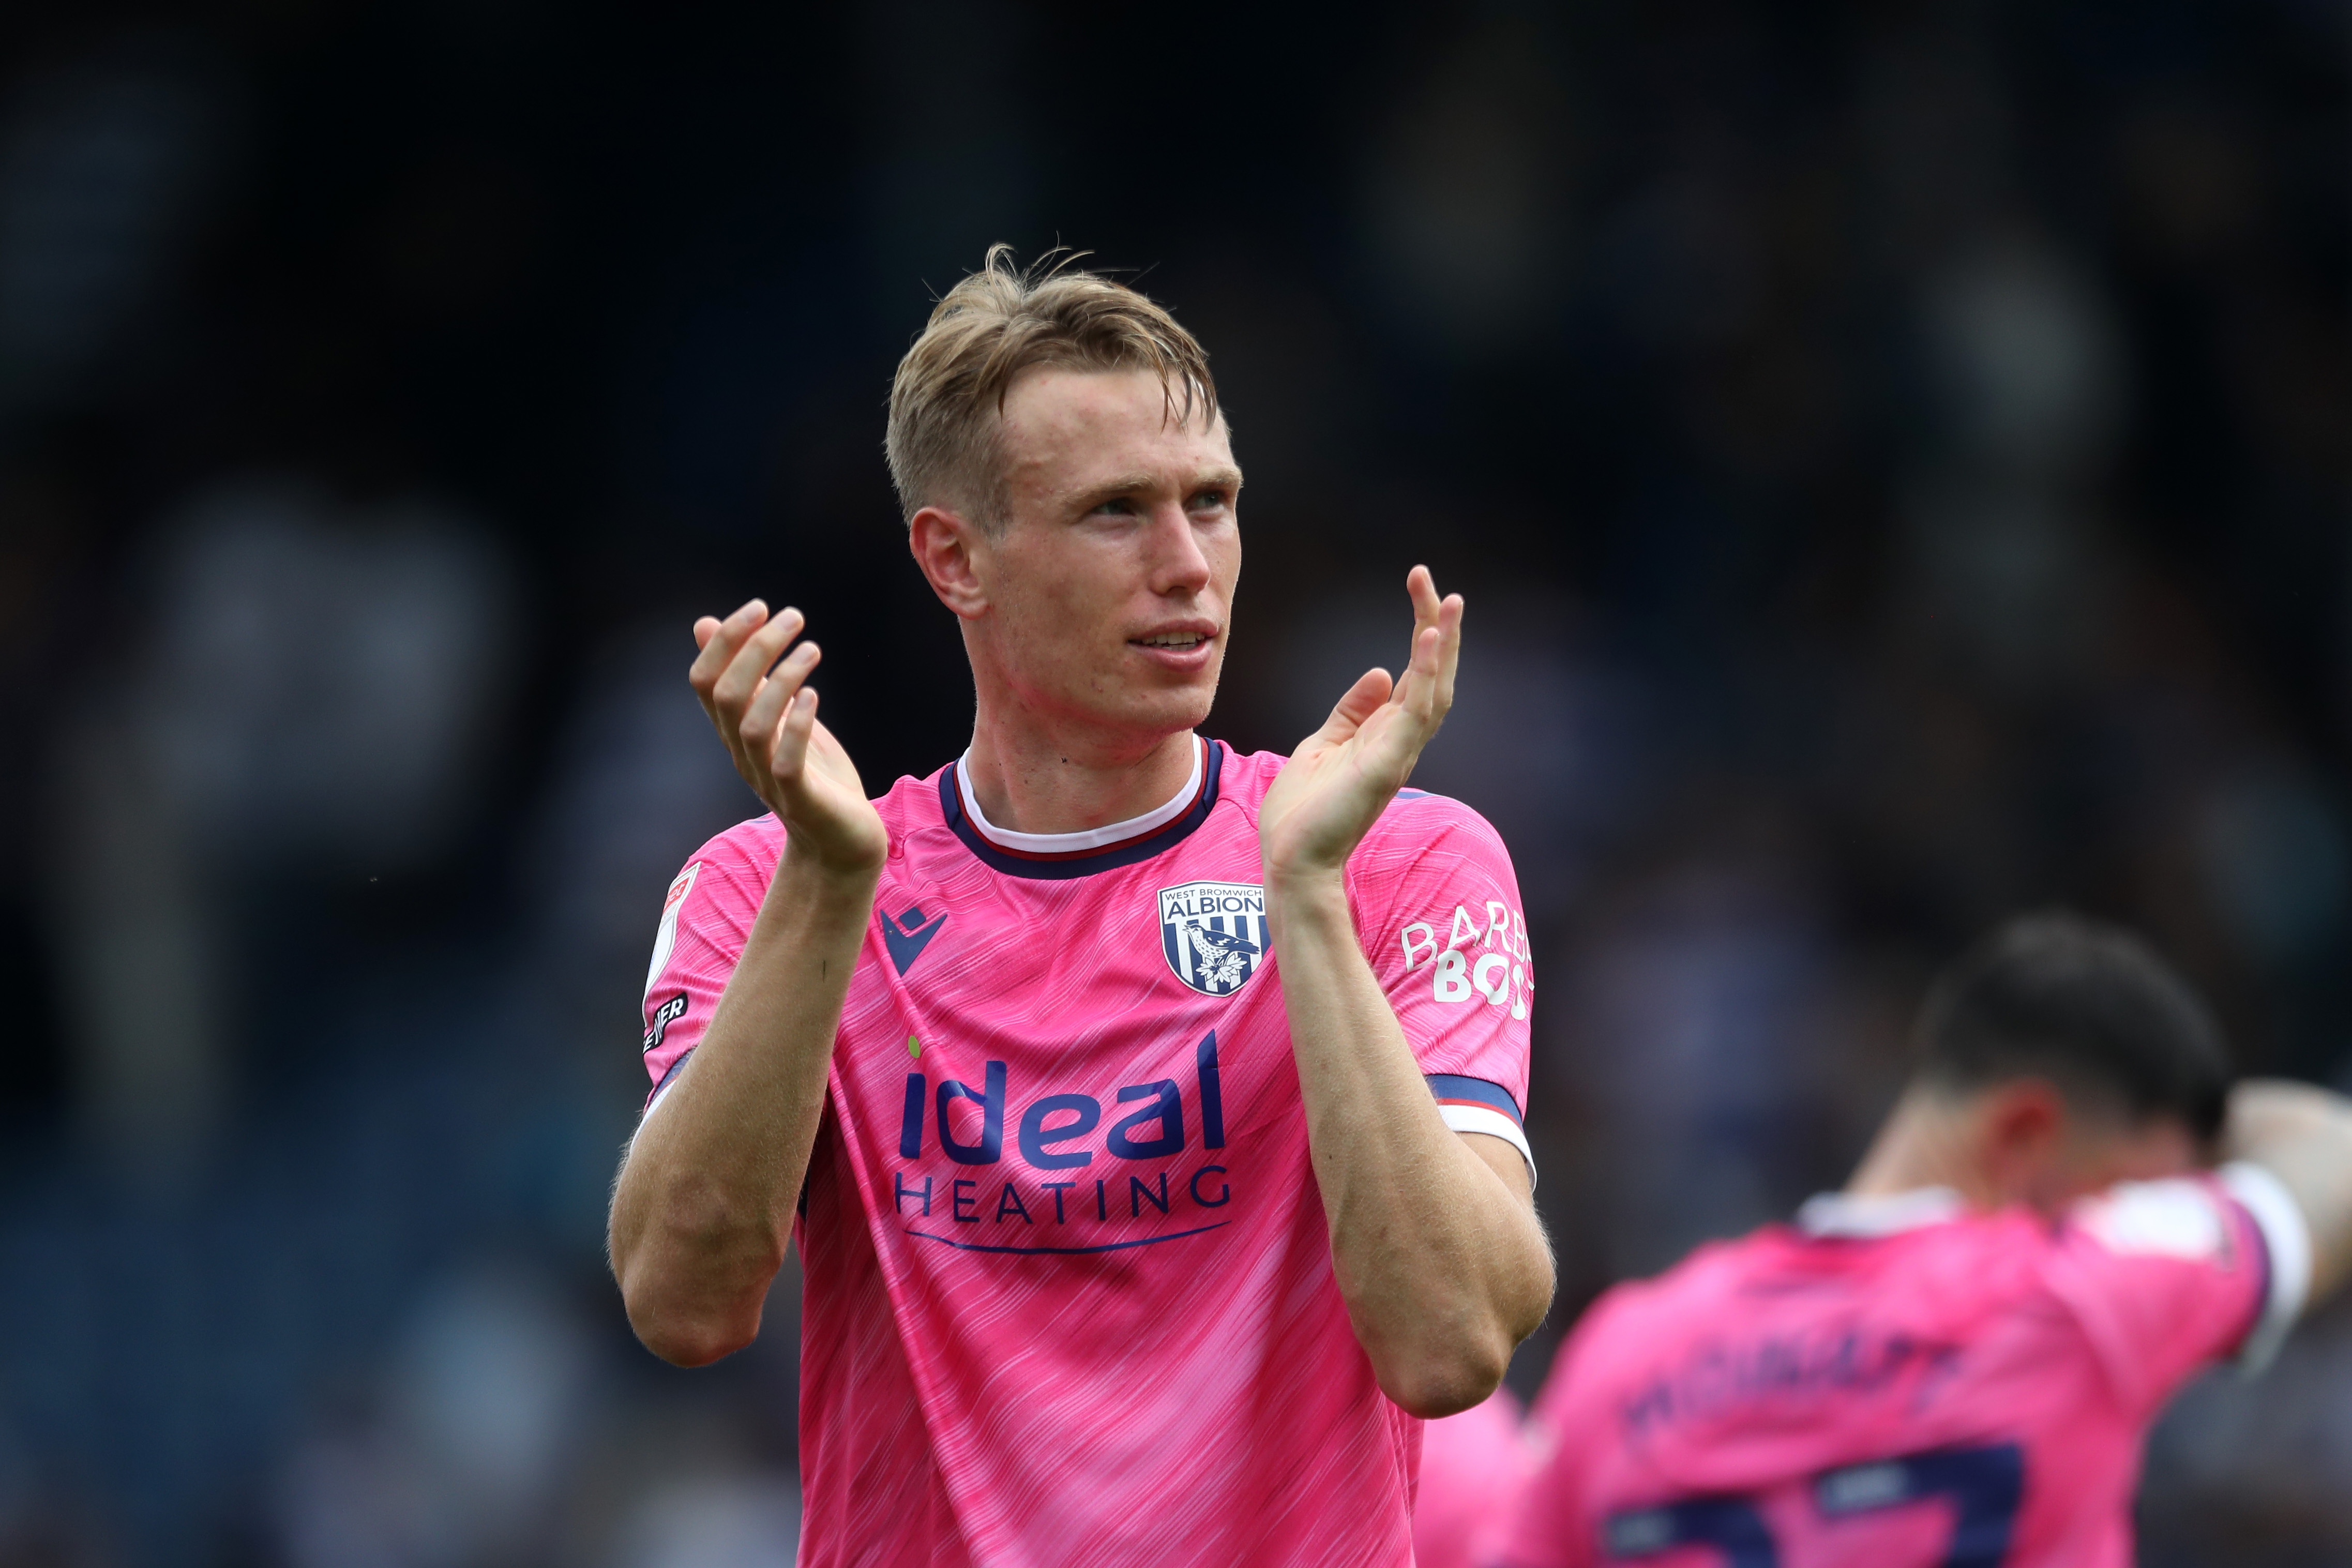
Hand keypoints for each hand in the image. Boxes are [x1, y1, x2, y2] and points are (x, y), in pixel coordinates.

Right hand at [690, 600, 888, 877]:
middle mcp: (742, 752)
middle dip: (755, 648)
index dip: (726, 641)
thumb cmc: (814, 777)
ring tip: (812, 648)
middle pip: (726, 695)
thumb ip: (748, 678)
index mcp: (735, 731)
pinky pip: (786, 763)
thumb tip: (706, 624)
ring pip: (752, 725)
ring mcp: (768, 777)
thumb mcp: (779, 719)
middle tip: (793, 616)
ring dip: (780, 679)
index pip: (705, 681)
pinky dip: (796, 725)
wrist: (842, 844)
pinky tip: (814, 695)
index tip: (759, 607)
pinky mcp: (800, 798)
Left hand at [1259, 566, 1461, 884]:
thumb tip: (1380, 673)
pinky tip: (1429, 640)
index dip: (1422, 634)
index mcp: (1385, 736)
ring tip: (1450, 602)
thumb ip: (1352, 711)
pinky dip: (1426, 675)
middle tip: (1436, 586)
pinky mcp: (1387, 764)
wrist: (1290, 859)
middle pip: (1433, 677)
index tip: (1418, 590)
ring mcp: (1398, 753)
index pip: (1415, 677)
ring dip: (1444, 645)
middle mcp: (1400, 742)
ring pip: (1435, 690)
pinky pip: (1416, 713)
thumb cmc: (1303, 812)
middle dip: (1437, 629)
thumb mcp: (1322, 746)